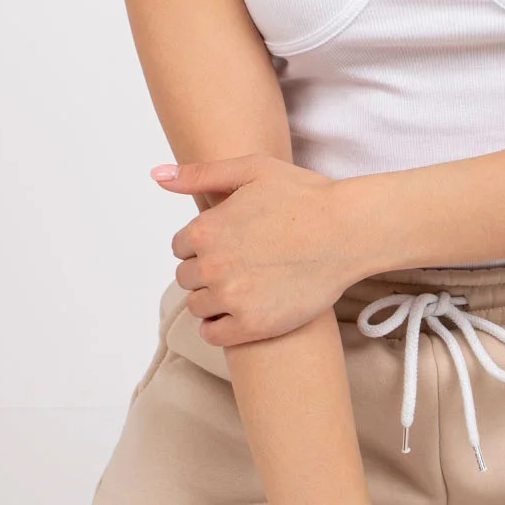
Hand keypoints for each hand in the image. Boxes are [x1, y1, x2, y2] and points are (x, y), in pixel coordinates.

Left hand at [151, 152, 368, 343]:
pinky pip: (213, 334)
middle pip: (187, 278)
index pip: (180, 247)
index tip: (228, 244)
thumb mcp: (252, 170)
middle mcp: (212, 265)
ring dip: (214, 299)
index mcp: (205, 229)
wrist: (349, 231)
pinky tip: (240, 313)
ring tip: (245, 287)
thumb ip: (199, 174)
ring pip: (198, 306)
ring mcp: (231, 298)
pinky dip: (219, 327)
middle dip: (207, 271)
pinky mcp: (253, 325)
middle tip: (241, 265)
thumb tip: (156, 175)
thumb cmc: (306, 196)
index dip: (203, 245)